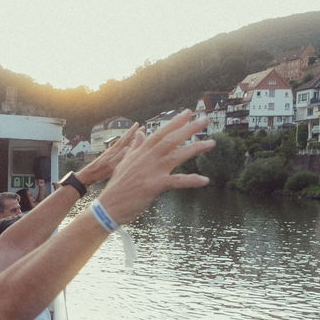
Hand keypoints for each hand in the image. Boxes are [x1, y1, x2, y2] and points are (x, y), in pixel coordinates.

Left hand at [80, 124, 142, 183]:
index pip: (125, 139)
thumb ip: (119, 157)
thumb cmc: (99, 171)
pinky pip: (120, 149)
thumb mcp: (110, 166)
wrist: (88, 174)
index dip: (132, 132)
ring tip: (136, 135)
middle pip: (125, 139)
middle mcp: (112, 150)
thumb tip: (128, 148)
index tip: (138, 124)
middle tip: (140, 127)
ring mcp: (110, 153)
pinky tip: (126, 147)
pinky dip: (125, 145)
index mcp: (114, 151)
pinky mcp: (109, 157)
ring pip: (123, 143)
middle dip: (133, 133)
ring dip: (130, 139)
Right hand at [95, 112, 213, 224]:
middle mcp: (147, 158)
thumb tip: (140, 133)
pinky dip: (191, 180)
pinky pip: (176, 181)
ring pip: (176, 155)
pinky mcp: (154, 186)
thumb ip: (135, 147)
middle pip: (171, 139)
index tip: (188, 113)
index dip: (175, 122)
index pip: (160, 132)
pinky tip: (204, 180)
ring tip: (211, 143)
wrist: (108, 206)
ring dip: (195, 148)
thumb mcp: (124, 163)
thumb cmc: (118, 187)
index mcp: (141, 152)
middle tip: (205, 120)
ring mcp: (151, 171)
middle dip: (189, 128)